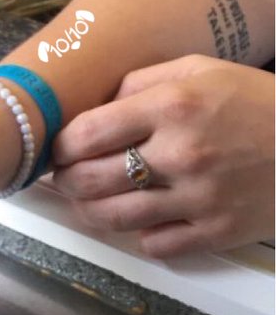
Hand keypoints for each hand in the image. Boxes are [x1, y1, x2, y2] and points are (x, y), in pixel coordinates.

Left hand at [51, 55, 274, 256]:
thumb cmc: (255, 101)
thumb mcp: (199, 70)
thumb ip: (140, 82)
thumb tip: (94, 107)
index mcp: (172, 106)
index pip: (87, 133)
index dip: (61, 144)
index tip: (59, 147)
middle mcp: (180, 154)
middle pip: (90, 180)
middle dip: (66, 180)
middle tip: (66, 177)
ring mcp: (199, 198)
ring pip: (113, 217)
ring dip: (90, 211)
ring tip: (88, 201)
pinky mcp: (218, 232)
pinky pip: (155, 244)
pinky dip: (141, 234)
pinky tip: (143, 219)